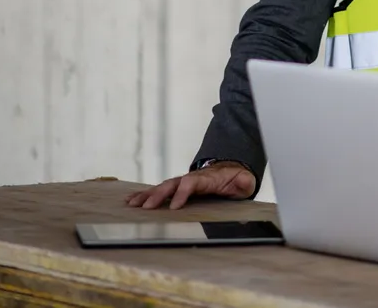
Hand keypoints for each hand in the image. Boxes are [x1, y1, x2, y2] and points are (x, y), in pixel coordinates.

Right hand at [125, 161, 256, 209]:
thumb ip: (244, 181)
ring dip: (147, 195)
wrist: (229, 170)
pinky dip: (145, 195)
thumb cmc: (235, 179)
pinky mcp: (177, 188)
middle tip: (146, 207)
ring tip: (132, 204)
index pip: (191, 183)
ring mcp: (182, 182)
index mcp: (206, 178)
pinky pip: (159, 190)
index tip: (174, 206)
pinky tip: (132, 201)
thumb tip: (244, 181)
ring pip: (162, 187)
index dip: (182, 193)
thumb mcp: (244, 181)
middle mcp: (190, 178)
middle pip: (172, 184)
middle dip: (158, 195)